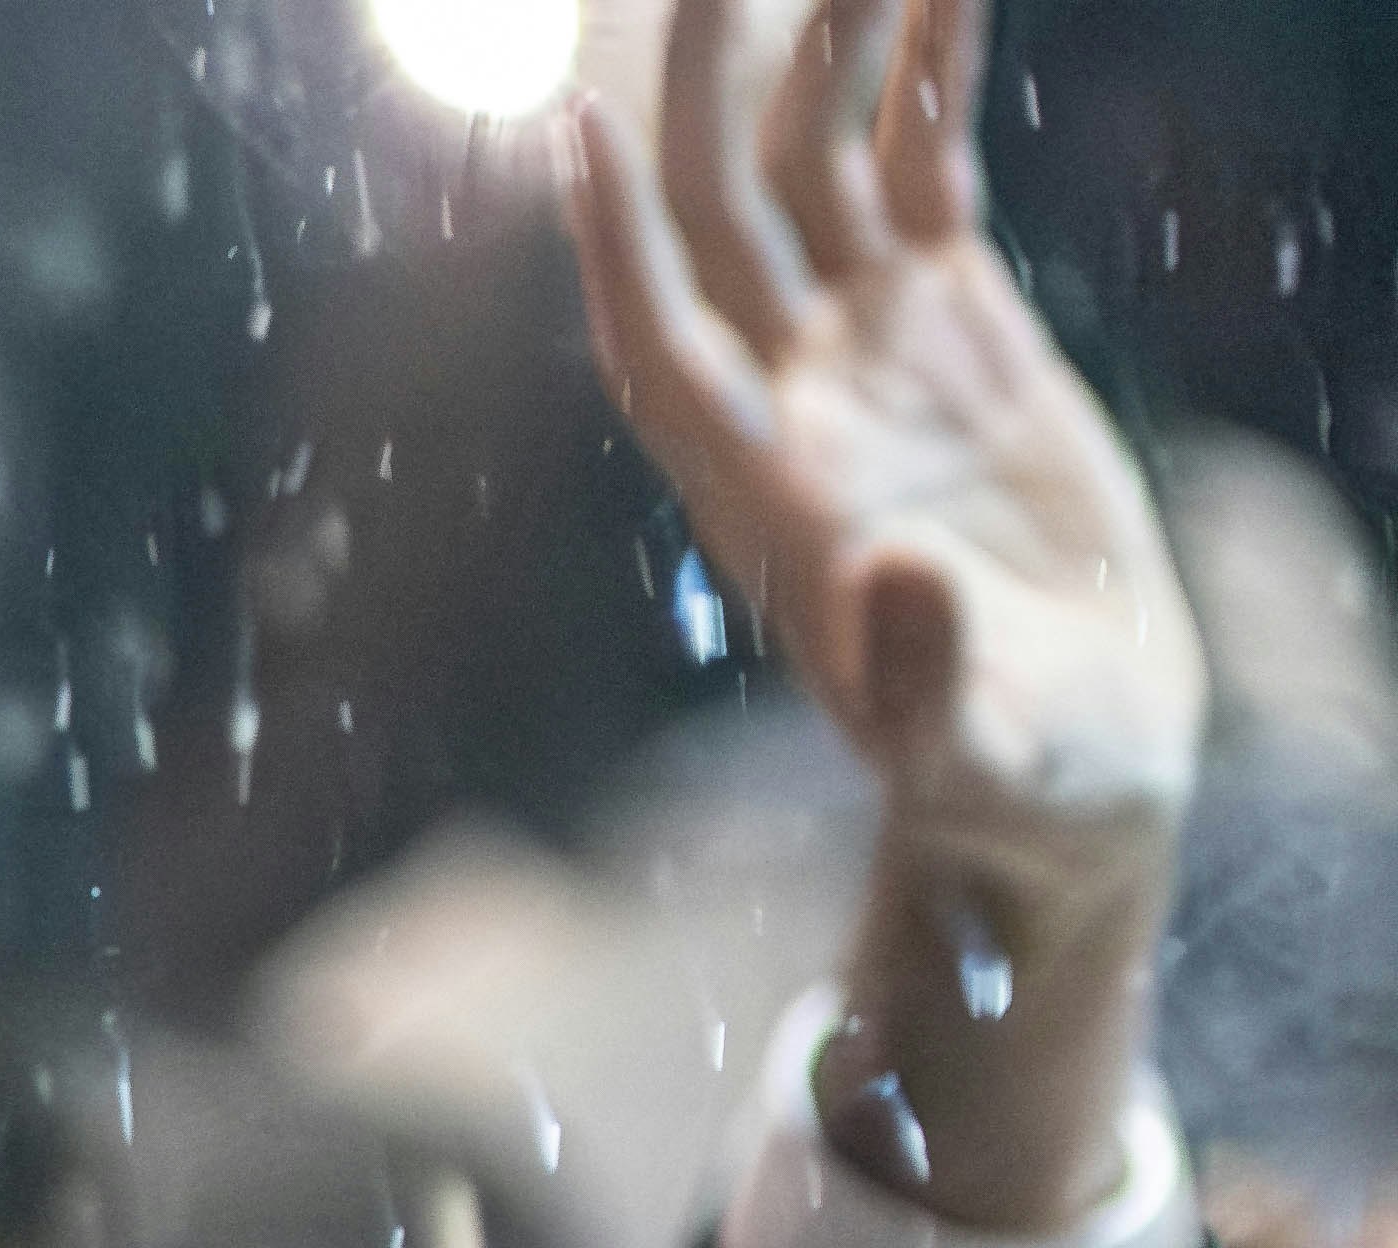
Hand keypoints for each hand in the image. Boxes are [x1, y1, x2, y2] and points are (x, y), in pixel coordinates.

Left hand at [576, 0, 1192, 1228]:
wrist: (1072, 760)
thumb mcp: (976, 753)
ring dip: (816, 51)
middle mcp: (794, 398)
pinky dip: (922, 76)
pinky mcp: (952, 321)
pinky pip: (920, 168)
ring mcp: (868, 348)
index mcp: (769, 490)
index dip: (612, 248)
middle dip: (701, 96)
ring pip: (812, 166)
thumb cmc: (1012, 779)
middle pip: (715, 218)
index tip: (571, 135)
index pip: (658, 342)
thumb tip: (892, 580)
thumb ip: (924, 680)